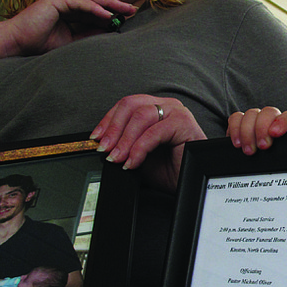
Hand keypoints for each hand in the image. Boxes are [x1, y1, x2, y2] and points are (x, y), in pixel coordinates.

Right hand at [4, 0, 136, 56]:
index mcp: (70, 8)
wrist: (19, 42)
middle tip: (134, 9)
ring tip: (125, 10)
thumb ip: (89, 34)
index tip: (129, 17)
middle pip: (97, 0)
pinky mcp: (55, 0)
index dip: (113, 11)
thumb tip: (109, 32)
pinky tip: (107, 14)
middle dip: (116, 5)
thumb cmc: (41, 43)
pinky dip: (95, 8)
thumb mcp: (72, 40)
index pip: (96, 7)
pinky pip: (80, 2)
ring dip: (109, 4)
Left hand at [90, 94, 206, 192]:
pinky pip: (153, 132)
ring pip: (140, 116)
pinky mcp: (183, 123)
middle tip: (104, 150)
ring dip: (124, 140)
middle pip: (130, 105)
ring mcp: (176, 112)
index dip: (108, 121)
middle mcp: (167, 106)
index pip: (126, 105)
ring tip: (118, 158)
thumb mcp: (140, 154)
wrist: (191, 181)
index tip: (96, 139)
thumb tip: (102, 144)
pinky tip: (133, 162)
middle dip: (113, 129)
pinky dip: (139, 149)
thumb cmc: (172, 168)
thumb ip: (124, 144)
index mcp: (157, 108)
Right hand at [227, 107, 286, 154]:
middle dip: (262, 129)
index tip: (275, 134)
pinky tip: (238, 143)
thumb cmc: (278, 158)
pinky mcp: (241, 122)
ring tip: (249, 150)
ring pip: (252, 114)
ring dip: (248, 132)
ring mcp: (257, 119)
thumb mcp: (285, 156)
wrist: (265, 165)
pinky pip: (236, 118)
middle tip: (262, 146)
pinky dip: (235, 129)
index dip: (282, 122)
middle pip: (269, 112)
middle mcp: (273, 119)